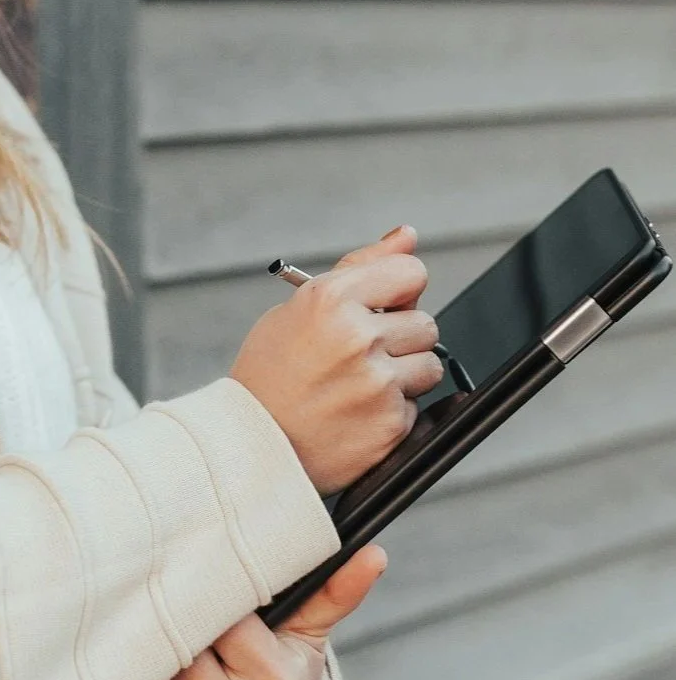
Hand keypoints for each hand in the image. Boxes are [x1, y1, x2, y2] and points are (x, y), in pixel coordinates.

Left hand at [111, 545, 385, 679]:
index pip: (220, 621)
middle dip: (171, 630)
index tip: (200, 591)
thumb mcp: (304, 640)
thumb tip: (374, 554)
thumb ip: (332, 594)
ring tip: (157, 649)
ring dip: (144, 660)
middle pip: (178, 649)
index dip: (205, 602)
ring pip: (146, 678)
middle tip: (168, 615)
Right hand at [231, 226, 444, 492]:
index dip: (398, 291)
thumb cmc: (271, 373)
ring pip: (429, 365)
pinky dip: (392, 410)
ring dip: (403, 375)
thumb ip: (359, 269)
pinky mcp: (390, 422)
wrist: (250, 444)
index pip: (411, 273)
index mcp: (329, 299)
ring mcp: (377, 382)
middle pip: (425, 323)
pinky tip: (356, 413)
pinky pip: (417, 405)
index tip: (382, 307)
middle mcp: (357, 337)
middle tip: (357, 359)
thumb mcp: (300, 308)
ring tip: (357, 387)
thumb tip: (406, 235)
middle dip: (399, 339)